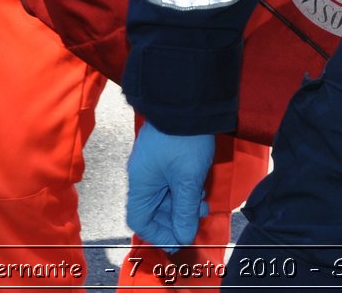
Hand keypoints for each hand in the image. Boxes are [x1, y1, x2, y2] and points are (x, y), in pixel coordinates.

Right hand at [126, 124, 213, 253]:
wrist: (188, 102)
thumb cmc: (184, 141)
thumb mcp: (187, 180)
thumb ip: (184, 211)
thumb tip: (182, 236)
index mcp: (140, 183)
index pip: (140, 219)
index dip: (157, 234)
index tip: (178, 240)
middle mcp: (142, 175)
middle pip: (153, 209)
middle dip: (174, 219)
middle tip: (195, 222)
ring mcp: (152, 164)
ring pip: (164, 195)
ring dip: (182, 205)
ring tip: (202, 205)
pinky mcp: (164, 155)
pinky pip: (170, 181)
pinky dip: (183, 190)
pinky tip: (198, 189)